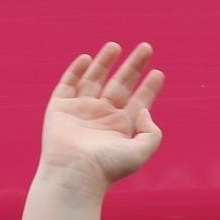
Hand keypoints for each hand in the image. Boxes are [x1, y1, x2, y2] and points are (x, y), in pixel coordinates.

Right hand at [38, 42, 164, 195]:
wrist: (74, 173)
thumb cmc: (107, 167)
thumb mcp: (140, 152)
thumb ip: (151, 133)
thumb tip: (145, 110)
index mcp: (120, 127)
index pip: (138, 101)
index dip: (149, 87)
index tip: (158, 72)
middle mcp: (102, 117)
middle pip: (120, 84)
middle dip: (133, 67)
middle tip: (147, 48)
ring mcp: (80, 111)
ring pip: (94, 80)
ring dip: (105, 62)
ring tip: (116, 46)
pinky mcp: (60, 108)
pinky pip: (68, 84)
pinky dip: (75, 70)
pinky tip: (86, 58)